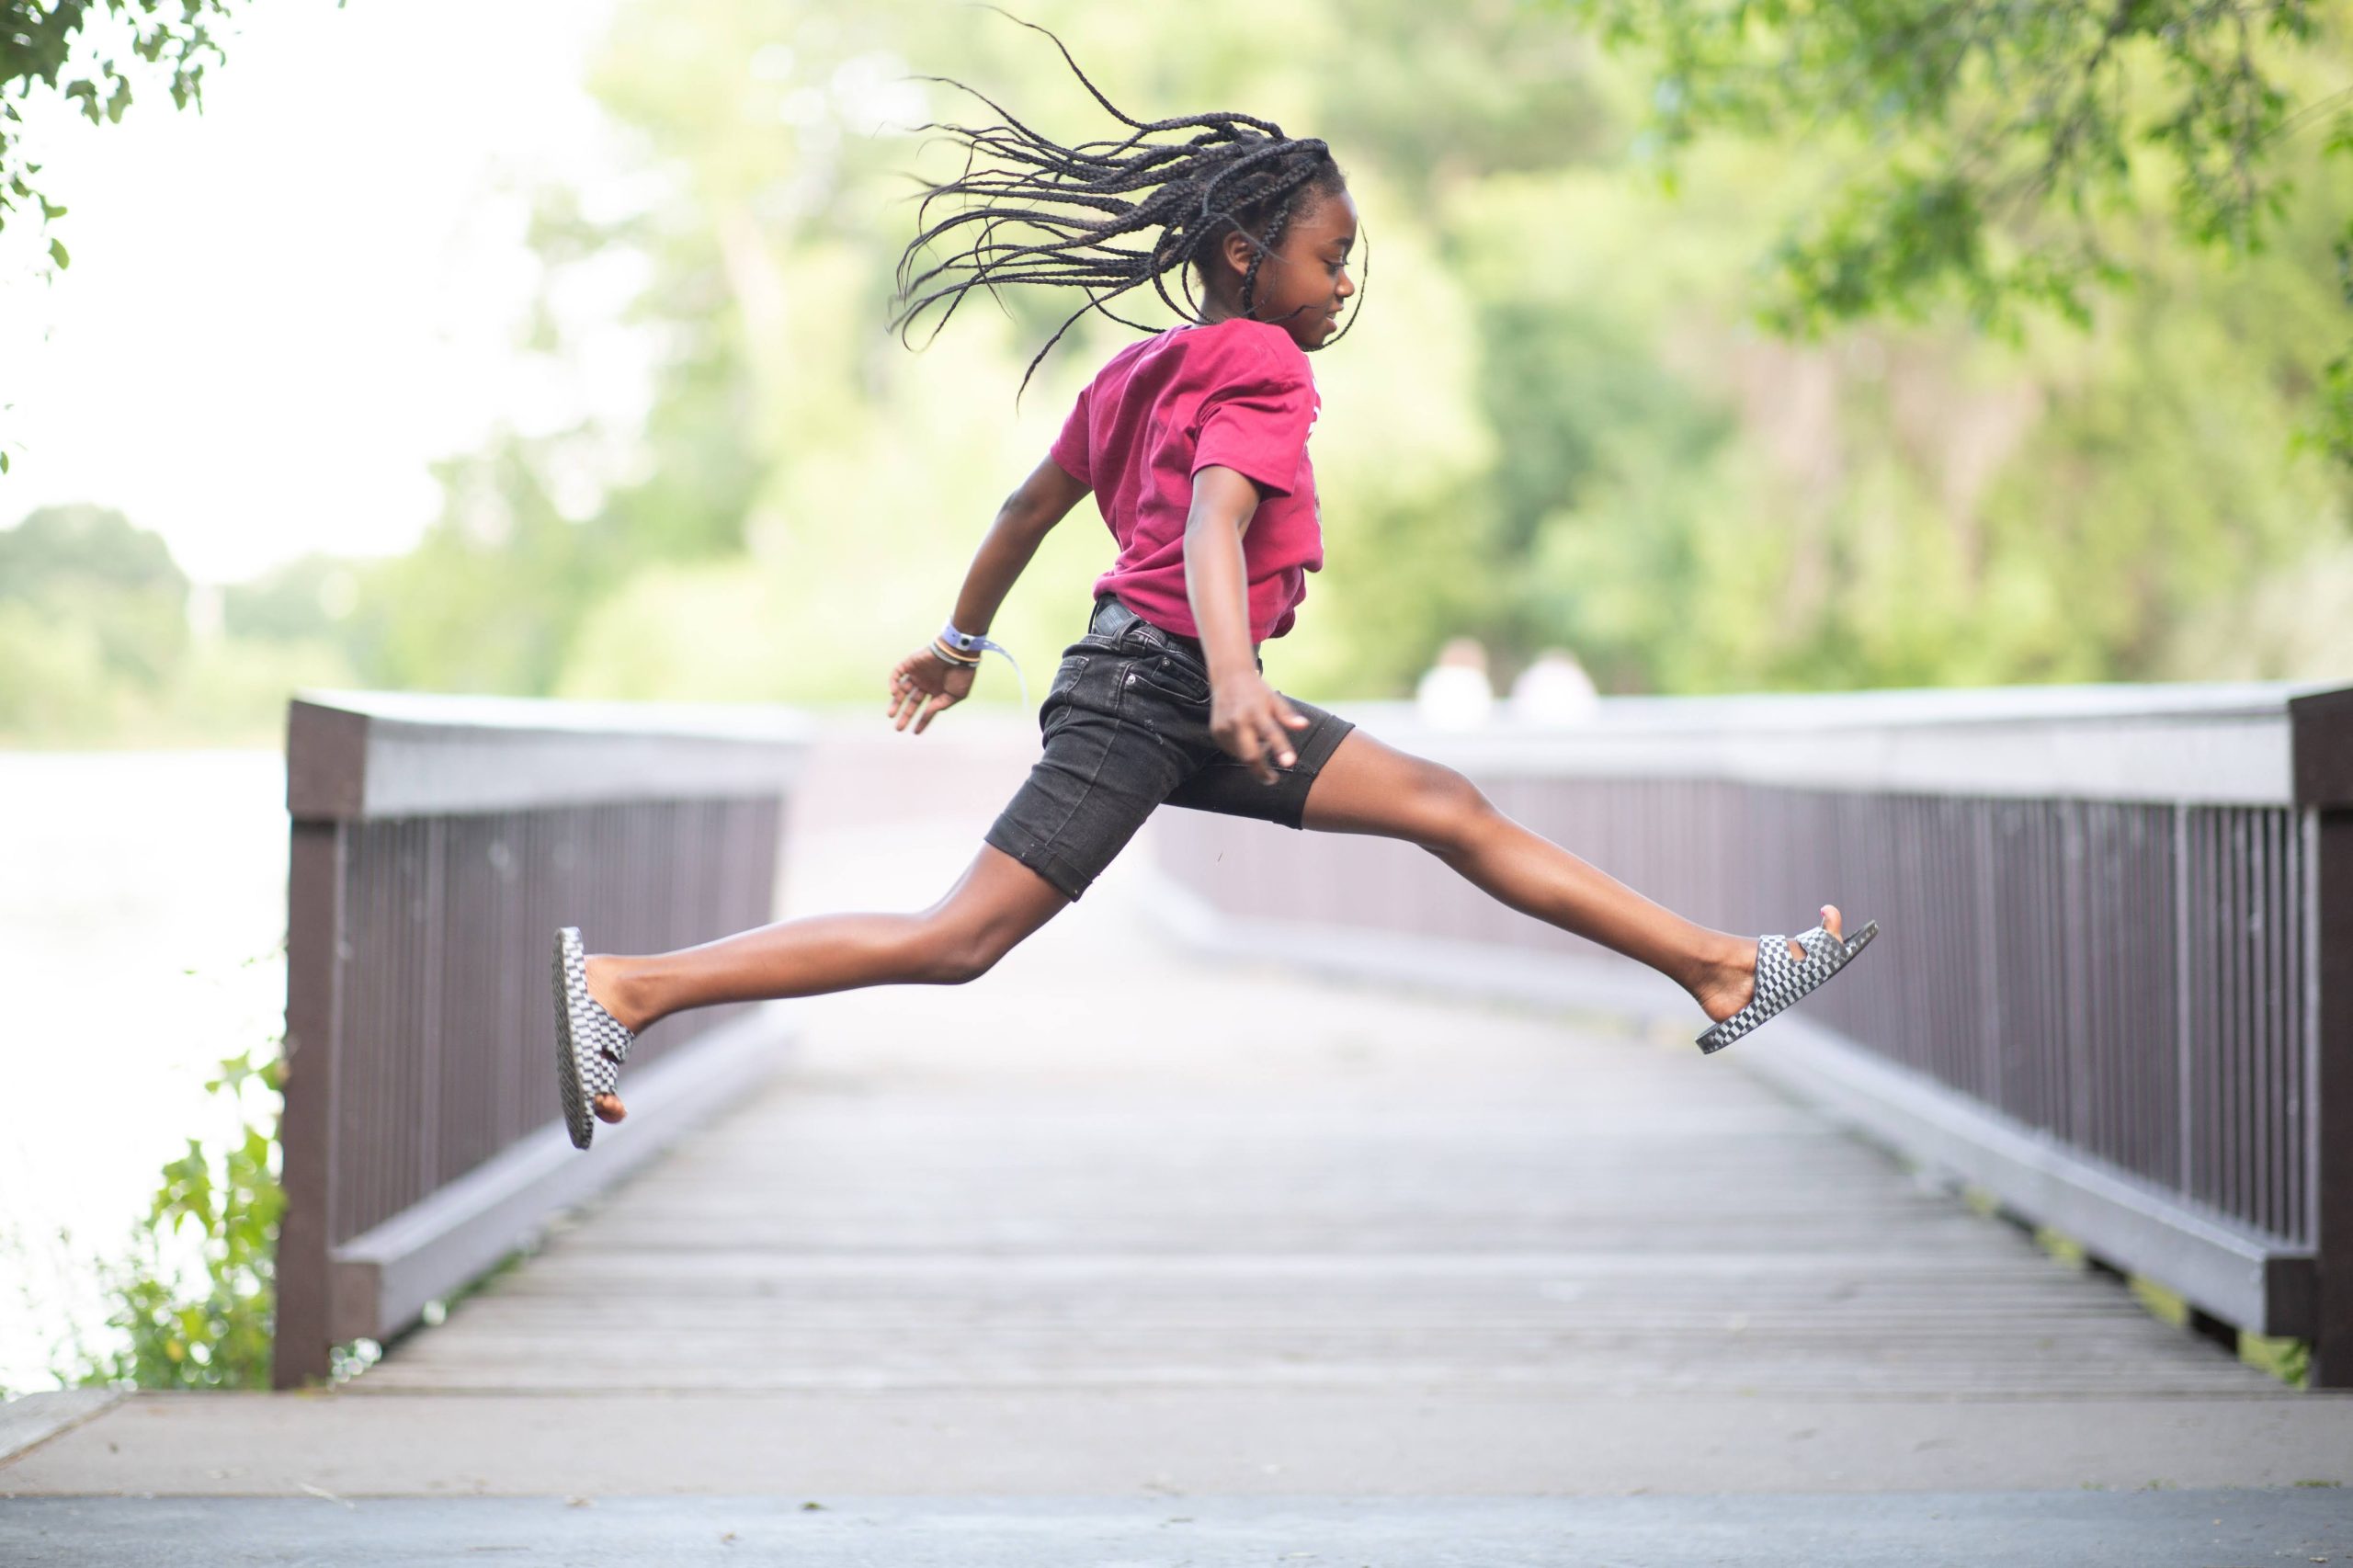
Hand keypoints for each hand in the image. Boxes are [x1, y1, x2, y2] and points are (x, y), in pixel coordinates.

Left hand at [887, 646, 974, 732]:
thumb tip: (928, 713)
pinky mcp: (910, 663)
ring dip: (896, 702)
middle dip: (905, 715)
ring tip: (891, 716)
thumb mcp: (955, 696)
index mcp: (938, 691)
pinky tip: (894, 693)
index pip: (927, 709)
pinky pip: (897, 673)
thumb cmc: (961, 674)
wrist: (958, 653)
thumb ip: (940, 706)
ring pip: (902, 690)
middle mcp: (926, 683)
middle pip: (912, 701)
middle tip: (899, 728)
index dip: (922, 721)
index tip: (915, 733)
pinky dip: (893, 682)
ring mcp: (917, 673)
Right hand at [1209, 669, 1312, 783]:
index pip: (1271, 732)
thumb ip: (1288, 715)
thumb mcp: (1275, 699)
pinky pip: (1231, 750)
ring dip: (1253, 755)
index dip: (1280, 749)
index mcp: (1257, 711)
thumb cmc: (1257, 691)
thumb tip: (1304, 725)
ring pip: (1241, 755)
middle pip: (1250, 755)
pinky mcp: (1216, 732)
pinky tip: (1245, 735)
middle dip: (1261, 772)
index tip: (1289, 763)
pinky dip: (1241, 749)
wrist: (1228, 677)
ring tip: (1258, 739)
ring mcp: (1225, 727)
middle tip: (1272, 779)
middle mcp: (1238, 720)